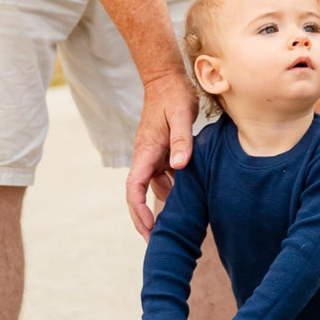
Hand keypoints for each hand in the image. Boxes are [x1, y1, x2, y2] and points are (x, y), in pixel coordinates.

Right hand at [126, 71, 199, 237]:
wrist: (166, 78)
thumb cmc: (174, 95)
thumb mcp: (181, 116)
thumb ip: (182, 141)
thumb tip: (179, 167)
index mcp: (146, 151)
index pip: (134, 187)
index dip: (138, 210)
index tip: (149, 228)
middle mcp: (145, 155)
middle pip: (138, 194)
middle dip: (143, 219)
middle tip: (156, 241)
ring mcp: (152, 154)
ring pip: (152, 186)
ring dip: (159, 206)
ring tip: (174, 227)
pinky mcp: (161, 150)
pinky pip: (162, 175)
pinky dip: (171, 188)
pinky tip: (186, 197)